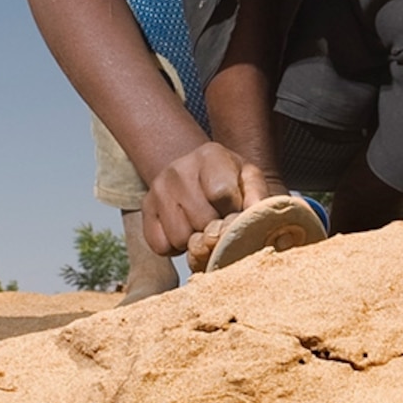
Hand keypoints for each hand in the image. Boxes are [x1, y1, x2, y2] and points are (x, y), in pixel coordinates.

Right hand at [142, 145, 280, 260]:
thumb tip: (257, 214)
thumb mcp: (248, 179)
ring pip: (180, 237)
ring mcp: (158, 189)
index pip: (221, 194)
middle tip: (218, 222)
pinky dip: (175, 247)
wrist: (195, 173)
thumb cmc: (227, 179)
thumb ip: (258, 195)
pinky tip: (185, 230)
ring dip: (194, 241)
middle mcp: (178, 169)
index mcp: (210, 155)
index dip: (232, 212)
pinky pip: (160, 245)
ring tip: (201, 225)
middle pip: (201, 221)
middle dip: (214, 229)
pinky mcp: (145, 209)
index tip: (234, 212)